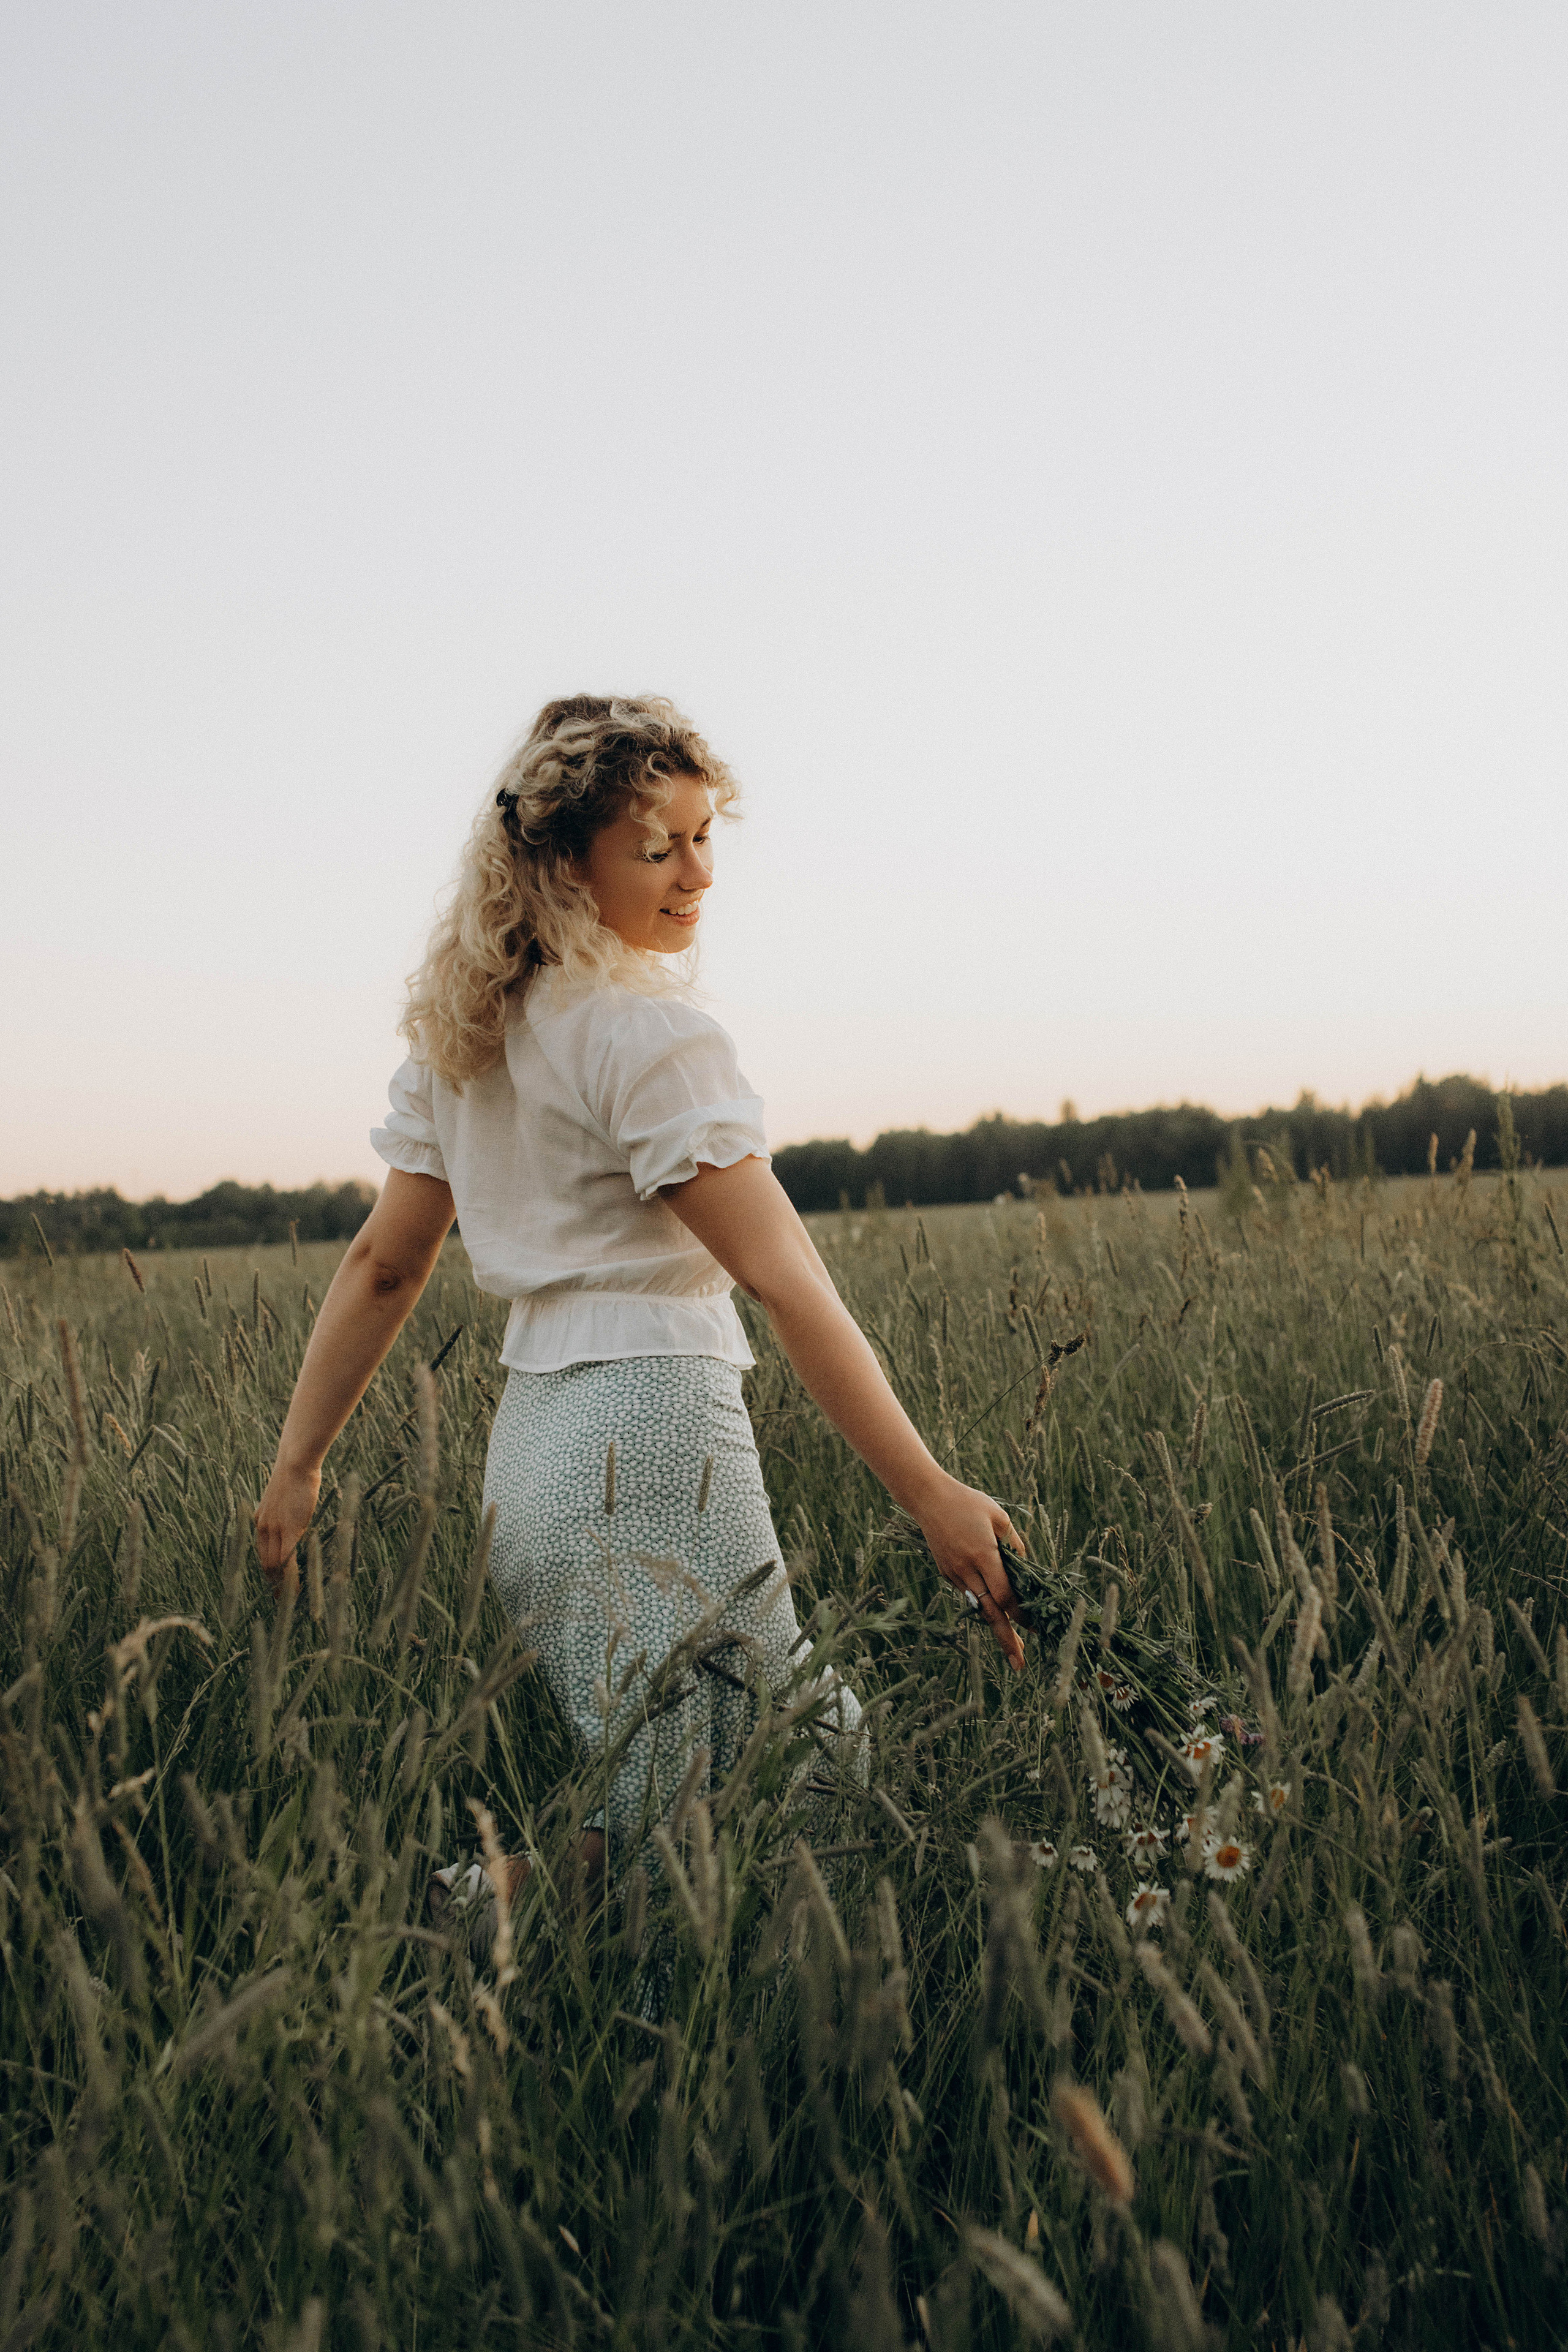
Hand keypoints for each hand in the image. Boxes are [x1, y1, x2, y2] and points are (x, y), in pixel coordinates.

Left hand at [255, 1454, 320, 1602]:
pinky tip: (295, 1587)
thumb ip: (283, 1514)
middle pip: (264, 1563)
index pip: (261, 1553)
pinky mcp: (289, 1529)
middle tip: (278, 1600)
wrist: (295, 1464)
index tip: (273, 1585)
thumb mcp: (282, 1499)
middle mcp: (262, 1528)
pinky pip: (287, 1559)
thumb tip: (292, 1523)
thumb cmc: (294, 1477)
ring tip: (288, 1599)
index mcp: (259, 1521)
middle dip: (271, 1584)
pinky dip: (290, 1576)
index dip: (267, 1572)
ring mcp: (275, 1530)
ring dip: (280, 1584)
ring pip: (274, 1565)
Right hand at [915, 1475, 1027, 1672]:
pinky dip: (983, 1602)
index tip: (1034, 1629)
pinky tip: (995, 1607)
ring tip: (1013, 1647)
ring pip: (979, 1606)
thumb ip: (1014, 1544)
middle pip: (990, 1611)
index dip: (1020, 1614)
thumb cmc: (968, 1502)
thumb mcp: (999, 1516)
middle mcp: (966, 1569)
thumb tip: (1027, 1569)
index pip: (1004, 1594)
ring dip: (996, 1627)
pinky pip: (969, 1592)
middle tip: (1019, 1664)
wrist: (928, 1499)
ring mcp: (953, 1573)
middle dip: (1007, 1639)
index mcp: (983, 1554)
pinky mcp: (946, 1572)